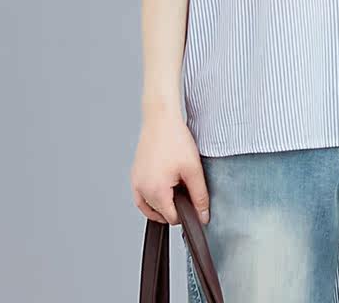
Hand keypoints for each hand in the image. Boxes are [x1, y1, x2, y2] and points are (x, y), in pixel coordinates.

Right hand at [130, 109, 209, 225]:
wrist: (161, 119)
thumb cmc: (175, 140)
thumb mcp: (193, 169)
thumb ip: (199, 196)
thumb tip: (203, 216)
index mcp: (155, 192)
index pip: (172, 218)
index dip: (186, 212)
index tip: (194, 199)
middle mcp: (141, 190)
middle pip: (161, 213)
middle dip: (175, 205)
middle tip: (186, 184)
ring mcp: (135, 183)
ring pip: (150, 206)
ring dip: (164, 202)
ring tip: (177, 182)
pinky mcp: (134, 175)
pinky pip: (142, 195)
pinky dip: (153, 195)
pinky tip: (165, 183)